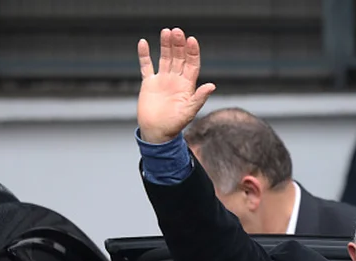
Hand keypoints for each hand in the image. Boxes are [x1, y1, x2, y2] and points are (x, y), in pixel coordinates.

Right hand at [137, 28, 215, 143]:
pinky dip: (144, 55)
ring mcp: (163, 80)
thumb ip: (200, 97)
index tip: (191, 40)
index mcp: (187, 85)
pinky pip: (147, 66)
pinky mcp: (149, 83)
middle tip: (177, 31)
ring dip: (165, 45)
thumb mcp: (189, 111)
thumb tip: (212, 85)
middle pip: (179, 57)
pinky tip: (143, 42)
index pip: (192, 64)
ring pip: (165, 58)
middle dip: (178, 45)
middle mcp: (176, 80)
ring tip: (166, 32)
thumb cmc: (175, 125)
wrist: (157, 133)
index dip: (192, 52)